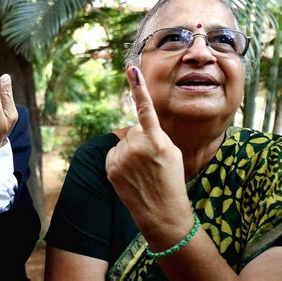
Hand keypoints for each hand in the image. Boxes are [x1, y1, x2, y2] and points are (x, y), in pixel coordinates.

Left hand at [105, 66, 191, 243]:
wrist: (161, 212)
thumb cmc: (171, 179)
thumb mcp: (171, 152)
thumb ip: (154, 135)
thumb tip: (134, 127)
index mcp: (157, 141)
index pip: (146, 109)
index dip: (138, 88)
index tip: (131, 69)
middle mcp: (137, 147)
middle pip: (133, 130)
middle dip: (141, 140)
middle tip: (151, 161)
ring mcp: (121, 158)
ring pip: (123, 143)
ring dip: (130, 152)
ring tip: (142, 171)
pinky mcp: (110, 167)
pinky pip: (113, 153)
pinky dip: (120, 161)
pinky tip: (130, 175)